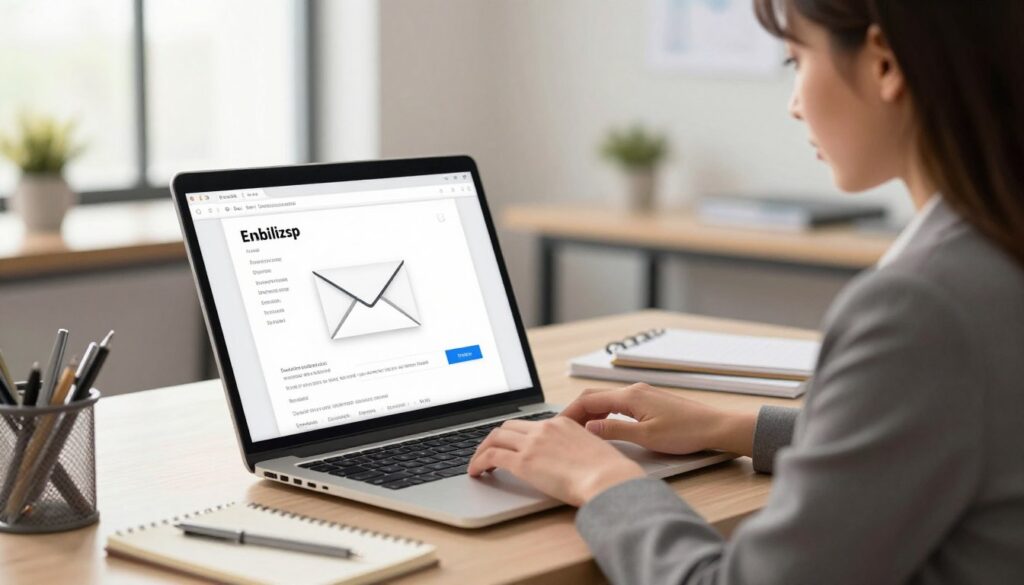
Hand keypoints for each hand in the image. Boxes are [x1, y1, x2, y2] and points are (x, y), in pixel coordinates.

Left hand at [468, 417, 645, 506]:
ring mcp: (532, 443)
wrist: (608, 479)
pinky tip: (476, 472)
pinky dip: (478, 462)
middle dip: (495, 439)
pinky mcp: (523, 462)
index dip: (516, 435)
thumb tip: (573, 462)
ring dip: (482, 450)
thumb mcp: (593, 450)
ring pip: (495, 438)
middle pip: (508, 427)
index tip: (511, 444)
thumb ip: (577, 449)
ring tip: (477, 463)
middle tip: (489, 452)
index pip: (530, 425)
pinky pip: (491, 456)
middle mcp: (545, 428)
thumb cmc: (608, 473)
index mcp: (563, 423)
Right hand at [560, 383, 756, 455]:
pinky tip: (603, 427)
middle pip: (594, 397)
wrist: (716, 427)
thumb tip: (589, 428)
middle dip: (576, 412)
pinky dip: (604, 414)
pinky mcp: (650, 403)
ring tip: (579, 431)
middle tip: (563, 430)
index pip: (588, 400)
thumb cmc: (687, 432)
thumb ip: (614, 431)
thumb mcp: (646, 437)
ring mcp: (642, 395)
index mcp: (630, 396)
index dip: (570, 413)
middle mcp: (634, 391)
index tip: (557, 427)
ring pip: (606, 400)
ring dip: (590, 413)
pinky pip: (618, 404)